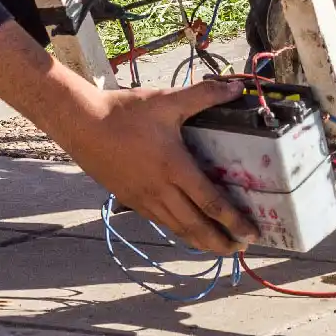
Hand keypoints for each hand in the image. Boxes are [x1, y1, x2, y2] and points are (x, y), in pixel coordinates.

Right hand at [57, 78, 261, 254]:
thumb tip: (237, 87)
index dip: (233, 221)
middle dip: (221, 241)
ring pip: (177, 229)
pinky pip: (160, 222)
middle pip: (196, 226)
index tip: (252, 233)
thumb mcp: (167, 101)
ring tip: (219, 247)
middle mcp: (161, 190)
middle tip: (241, 248)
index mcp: (175, 168)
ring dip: (200, 241)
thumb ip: (204, 95)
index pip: (210, 203)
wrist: (83, 125)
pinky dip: (178, 231)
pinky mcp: (131, 200)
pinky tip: (185, 230)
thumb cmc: (127, 113)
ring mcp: (144, 199)